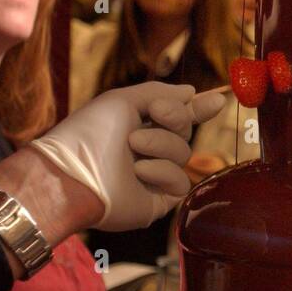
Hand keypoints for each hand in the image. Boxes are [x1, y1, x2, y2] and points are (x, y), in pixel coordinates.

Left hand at [29, 83, 225, 231]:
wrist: (73, 173)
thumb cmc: (91, 133)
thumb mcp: (124, 100)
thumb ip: (160, 92)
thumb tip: (191, 91)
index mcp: (139, 125)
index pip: (177, 116)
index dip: (198, 108)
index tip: (218, 100)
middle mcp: (148, 150)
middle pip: (185, 130)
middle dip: (174, 118)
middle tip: (156, 113)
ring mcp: (153, 176)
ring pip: (184, 154)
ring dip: (160, 144)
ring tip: (133, 145)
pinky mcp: (158, 199)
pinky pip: (179, 182)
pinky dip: (161, 171)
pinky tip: (138, 171)